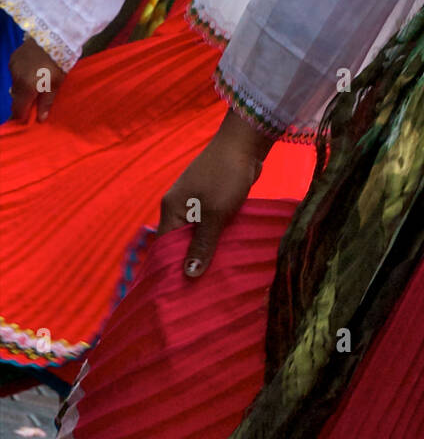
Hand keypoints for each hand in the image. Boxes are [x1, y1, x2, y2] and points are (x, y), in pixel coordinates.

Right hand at [8, 36, 65, 121]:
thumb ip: (46, 102)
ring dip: (23, 88)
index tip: (26, 120)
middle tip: (35, 102)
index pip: (17, 109)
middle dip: (24, 102)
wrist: (53, 36)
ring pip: (15, 85)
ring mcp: (12, 67)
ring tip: (37, 84)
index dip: (21, 117)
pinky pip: (15, 73)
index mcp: (26, 88)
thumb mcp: (56, 84)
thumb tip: (40, 119)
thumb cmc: (59, 63)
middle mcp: (15, 79)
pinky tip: (33, 72)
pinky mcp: (13, 58)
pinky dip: (22, 76)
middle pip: (16, 97)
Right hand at [158, 110, 275, 277]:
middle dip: (190, 264)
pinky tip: (225, 255)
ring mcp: (196, 203)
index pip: (164, 248)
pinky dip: (216, 239)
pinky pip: (210, 226)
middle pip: (180, 244)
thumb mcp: (215, 213)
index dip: (171, 270)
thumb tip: (188, 274)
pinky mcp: (213, 201)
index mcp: (171, 210)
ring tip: (214, 278)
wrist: (244, 144)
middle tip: (199, 292)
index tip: (179, 294)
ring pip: (197, 236)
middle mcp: (179, 208)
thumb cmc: (226, 176)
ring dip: (206, 252)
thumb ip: (202, 244)